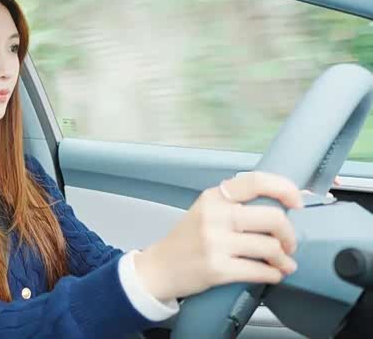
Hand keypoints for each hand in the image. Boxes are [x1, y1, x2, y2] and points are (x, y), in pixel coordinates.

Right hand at [134, 172, 302, 301]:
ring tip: (282, 263)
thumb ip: (236, 204)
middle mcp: (214, 216)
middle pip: (272, 218)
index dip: (284, 188)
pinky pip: (260, 271)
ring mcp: (215, 242)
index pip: (256, 181)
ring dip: (284, 259)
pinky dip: (274, 275)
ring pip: (270, 247)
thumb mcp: (206, 211)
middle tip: (289, 244)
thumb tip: (282, 207)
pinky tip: (272, 274)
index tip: (297, 201)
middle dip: (289, 234)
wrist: (160, 267)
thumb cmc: (188, 240)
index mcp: (213, 197)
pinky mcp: (217, 268)